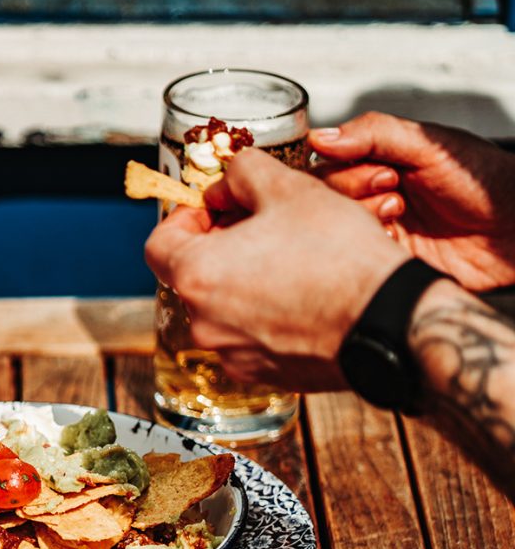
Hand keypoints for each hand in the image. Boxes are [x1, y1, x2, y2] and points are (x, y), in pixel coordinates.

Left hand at [144, 149, 406, 391]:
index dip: (183, 219)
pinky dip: (267, 314)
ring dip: (245, 281)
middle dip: (220, 247)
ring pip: (223, 307)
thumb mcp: (291, 190)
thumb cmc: (341, 257)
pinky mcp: (264, 374)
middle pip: (193, 276)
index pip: (158, 244)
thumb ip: (244, 174)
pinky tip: (304, 295)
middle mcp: (204, 323)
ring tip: (289, 260)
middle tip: (259, 228)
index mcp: (197, 276)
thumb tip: (227, 181)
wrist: (391, 322)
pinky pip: (251, 337)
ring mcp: (233, 355)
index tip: (212, 209)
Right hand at [311, 112, 514, 289]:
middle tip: (395, 188)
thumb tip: (319, 137)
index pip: (329, 162)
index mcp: (381, 158)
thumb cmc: (484, 181)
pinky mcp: (384, 255)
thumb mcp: (428, 145)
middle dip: (357, 189)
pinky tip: (398, 239)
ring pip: (337, 222)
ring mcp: (378, 224)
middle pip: (326, 193)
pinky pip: (354, 253)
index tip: (382, 168)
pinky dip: (371, 242)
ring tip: (402, 212)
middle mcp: (373, 191)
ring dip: (366, 216)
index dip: (345, 167)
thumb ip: (374, 133)